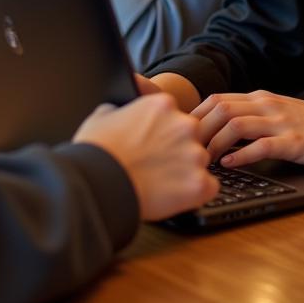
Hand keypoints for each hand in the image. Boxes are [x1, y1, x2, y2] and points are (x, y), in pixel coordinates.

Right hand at [74, 94, 218, 220]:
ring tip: (160, 185)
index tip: (152, 146)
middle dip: (178, 151)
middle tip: (156, 167)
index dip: (163, 134)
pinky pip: (209, 187)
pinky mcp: (198, 183)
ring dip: (186, 172)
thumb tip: (121, 108)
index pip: (174, 116)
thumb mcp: (103, 115)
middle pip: (191, 138)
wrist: (95, 185)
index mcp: (164, 105)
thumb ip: (122, 108)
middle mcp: (185, 125)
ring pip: (200, 162)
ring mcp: (194, 154)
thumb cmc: (95, 152)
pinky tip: (177, 197)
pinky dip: (196, 193)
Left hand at [193, 91, 303, 169]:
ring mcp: (281, 123)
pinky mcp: (294, 143)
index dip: (194, 115)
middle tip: (183, 151)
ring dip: (212, 143)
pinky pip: (260, 146)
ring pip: (235, 124)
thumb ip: (256, 118)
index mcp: (263, 98)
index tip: (180, 135)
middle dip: (196, 130)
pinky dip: (239, 155)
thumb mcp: (281, 115)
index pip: (218, 99)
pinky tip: (228, 165)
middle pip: (220, 108)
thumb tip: (222, 132)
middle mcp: (269, 105)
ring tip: (201, 161)